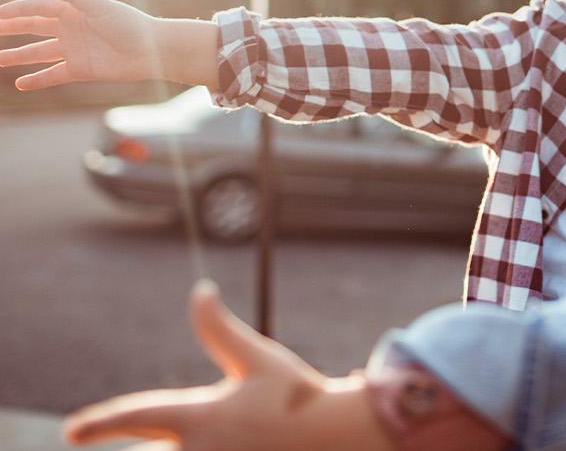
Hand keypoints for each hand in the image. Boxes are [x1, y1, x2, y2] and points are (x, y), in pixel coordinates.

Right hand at [0, 0, 165, 88]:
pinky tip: (20, 84)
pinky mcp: (80, 69)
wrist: (153, 51)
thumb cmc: (130, 24)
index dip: (14, 10)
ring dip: (16, 56)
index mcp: (73, 9)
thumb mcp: (100, 7)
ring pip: (37, 53)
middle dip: (10, 28)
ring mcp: (73, 49)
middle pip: (32, 28)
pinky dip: (37, 80)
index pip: (37, 7)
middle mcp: (70, 27)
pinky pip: (52, 75)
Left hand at [63, 280, 387, 450]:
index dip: (101, 423)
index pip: (139, 416)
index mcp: (201, 417)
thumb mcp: (257, 358)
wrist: (333, 438)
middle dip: (138, 450)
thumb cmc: (294, 394)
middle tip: (128, 435)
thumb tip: (199, 290)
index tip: (72, 431)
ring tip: (166, 448)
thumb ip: (219, 330)